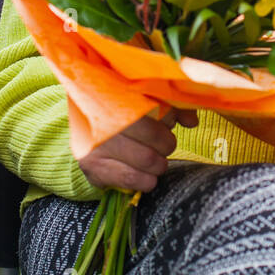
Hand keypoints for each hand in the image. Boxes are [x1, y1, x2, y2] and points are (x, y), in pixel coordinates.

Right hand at [78, 106, 199, 193]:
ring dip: (159, 164)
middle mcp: (105, 116)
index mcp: (118, 94)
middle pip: (155, 134)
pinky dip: (146, 180)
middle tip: (163, 145)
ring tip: (155, 161)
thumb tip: (192, 122)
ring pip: (146, 159)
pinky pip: (131, 178)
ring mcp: (96, 142)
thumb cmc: (121, 118)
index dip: (170, 117)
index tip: (168, 123)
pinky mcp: (92, 165)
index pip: (158, 106)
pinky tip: (145, 176)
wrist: (82, 135)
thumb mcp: (144, 105)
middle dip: (167, 143)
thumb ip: (171, 108)